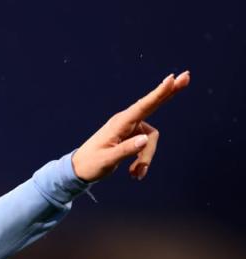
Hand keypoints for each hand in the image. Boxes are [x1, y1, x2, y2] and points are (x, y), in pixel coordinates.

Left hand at [72, 71, 189, 181]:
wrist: (79, 170)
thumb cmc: (90, 164)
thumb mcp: (107, 160)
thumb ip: (126, 150)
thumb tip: (145, 140)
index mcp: (119, 123)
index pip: (142, 106)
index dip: (158, 93)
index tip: (171, 79)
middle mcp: (126, 122)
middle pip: (152, 105)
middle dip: (169, 93)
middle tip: (187, 76)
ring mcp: (130, 129)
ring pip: (151, 140)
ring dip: (146, 158)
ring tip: (135, 174)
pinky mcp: (132, 137)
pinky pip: (146, 147)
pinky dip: (143, 161)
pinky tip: (135, 174)